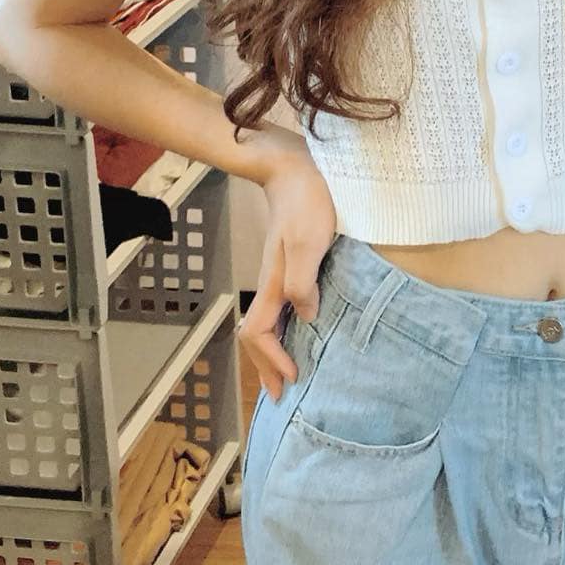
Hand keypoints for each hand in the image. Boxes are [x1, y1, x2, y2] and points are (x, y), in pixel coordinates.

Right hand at [238, 134, 336, 402]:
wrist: (296, 170)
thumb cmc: (307, 204)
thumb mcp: (309, 242)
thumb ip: (303, 282)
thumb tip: (308, 317)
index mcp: (273, 283)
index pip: (258, 333)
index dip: (271, 360)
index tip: (291, 380)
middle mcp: (270, 283)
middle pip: (255, 335)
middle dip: (265, 366)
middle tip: (280, 394)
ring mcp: (277, 273)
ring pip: (265, 323)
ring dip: (271, 351)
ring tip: (285, 373)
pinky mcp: (288, 264)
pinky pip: (279, 309)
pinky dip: (282, 330)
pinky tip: (298, 330)